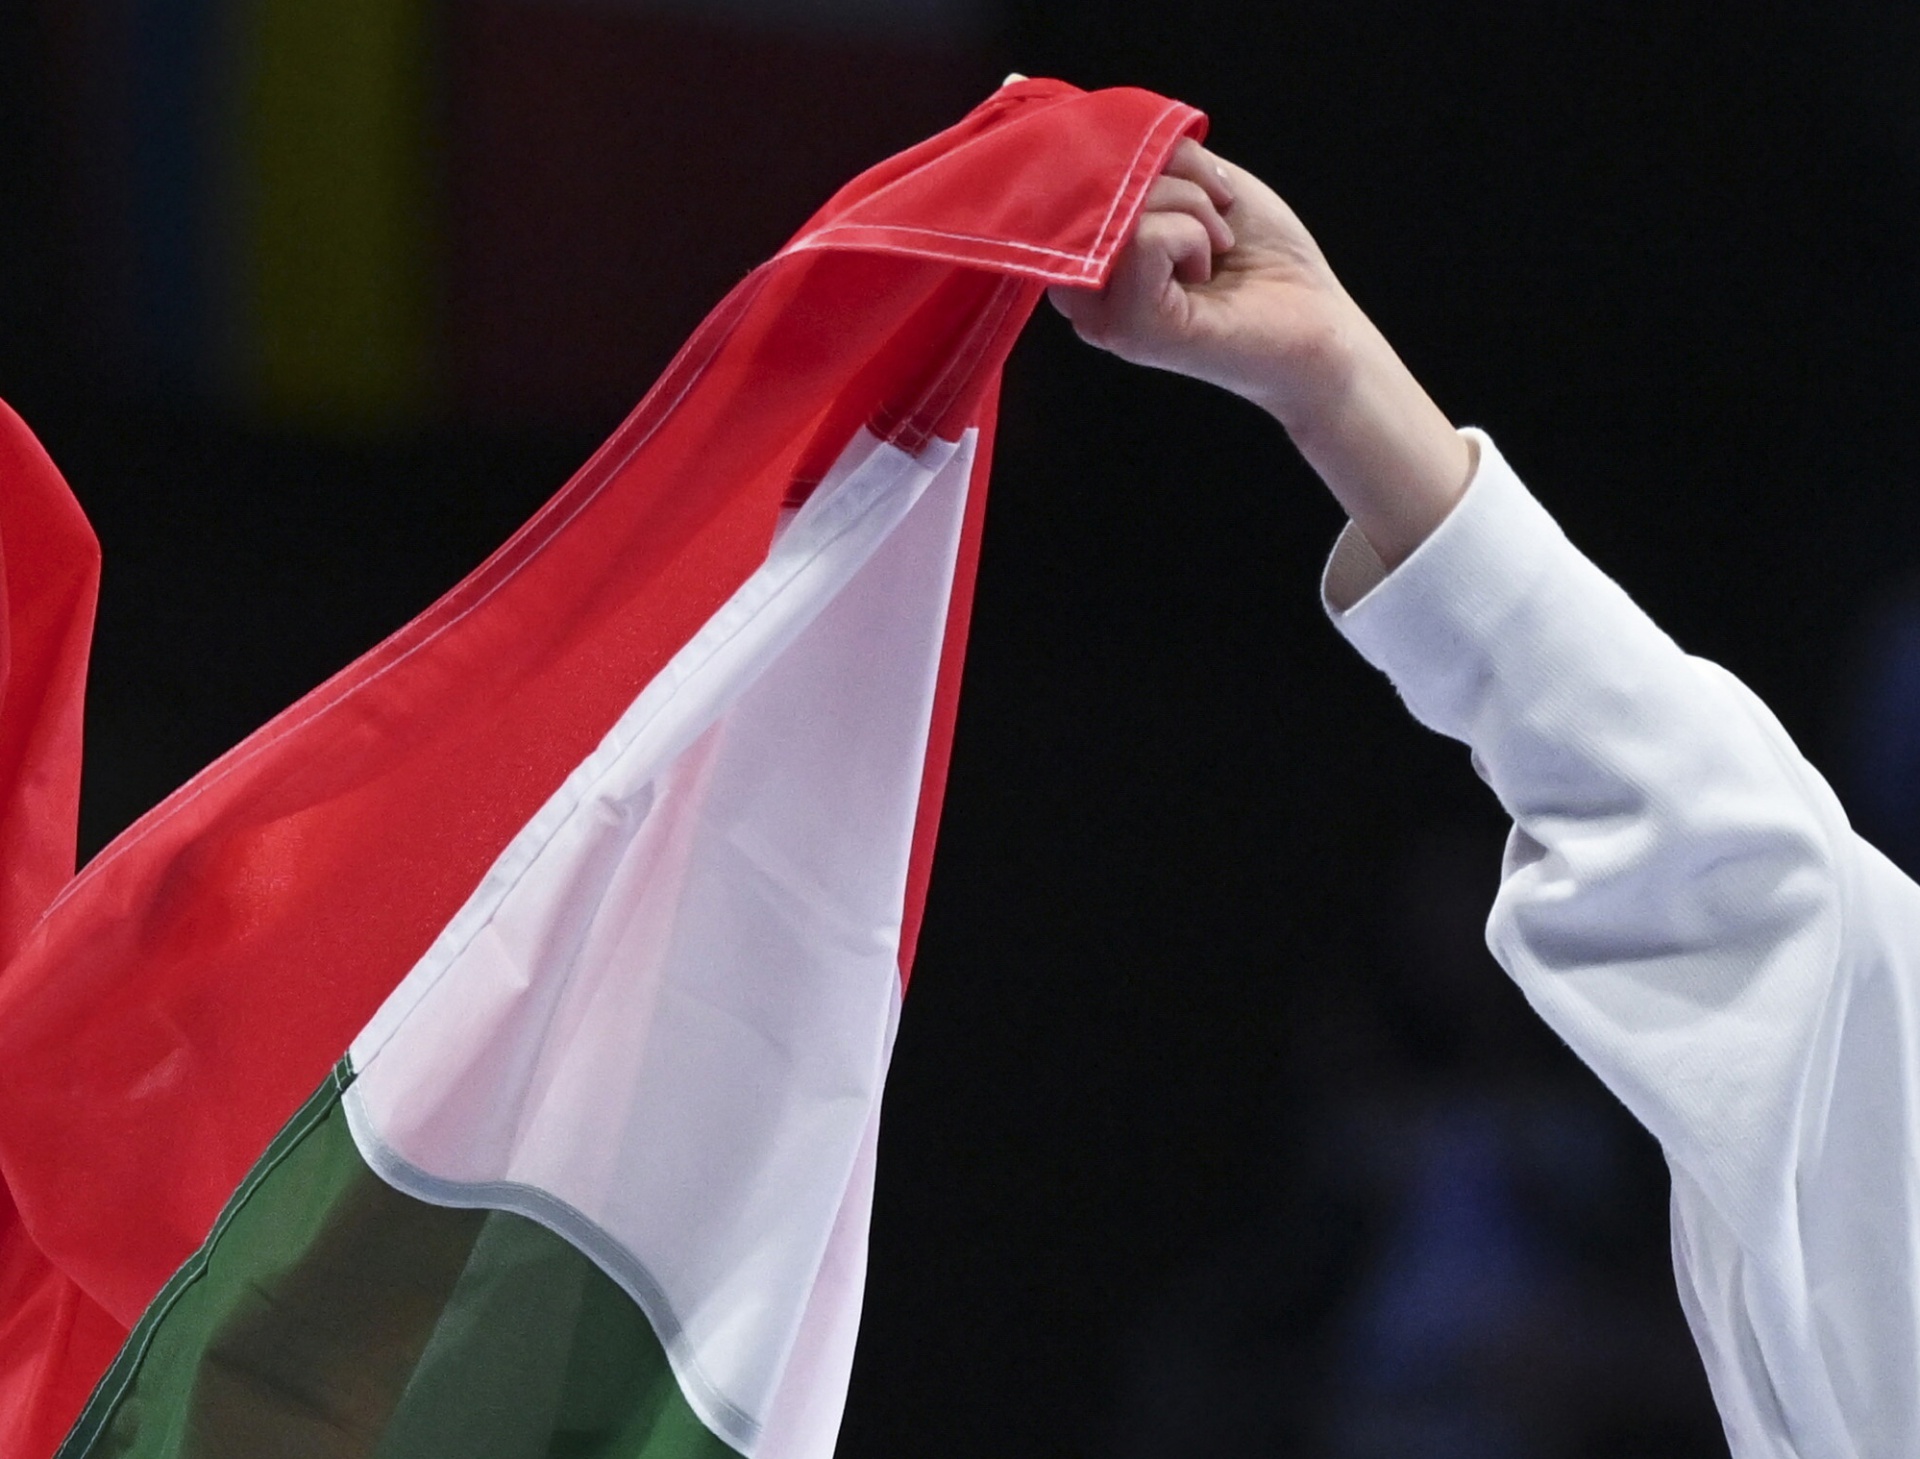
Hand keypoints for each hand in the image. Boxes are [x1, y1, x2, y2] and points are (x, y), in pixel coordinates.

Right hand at [1053, 140, 1474, 569]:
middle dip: (1175, 176)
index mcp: (1089, 257)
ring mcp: (1102, 315)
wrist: (1316, 321)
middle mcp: (1082, 290)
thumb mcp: (1198, 181)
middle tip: (1219, 212)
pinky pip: (1146, 239)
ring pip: (1123, 207)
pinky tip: (1210, 269)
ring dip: (1192, 207)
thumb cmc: (1262, 255)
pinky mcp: (1131, 330)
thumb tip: (1108, 136)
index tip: (1199, 184)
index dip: (1141, 153)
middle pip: (1098, 184)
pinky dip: (1193, 235)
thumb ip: (1147, 160)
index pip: (1078, 173)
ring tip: (1218, 247)